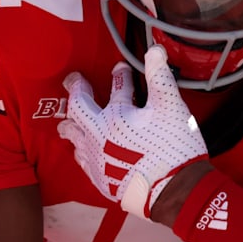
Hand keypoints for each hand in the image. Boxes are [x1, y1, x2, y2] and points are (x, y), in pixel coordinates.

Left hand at [58, 45, 208, 217]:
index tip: (120, 67)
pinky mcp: (101, 180)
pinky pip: (82, 161)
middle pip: (78, 109)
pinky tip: (82, 150)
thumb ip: (160, 77)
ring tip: (68, 120)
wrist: (173, 191)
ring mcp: (97, 160)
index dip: (119, 75)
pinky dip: (80, 150)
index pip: (116, 87)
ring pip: (74, 137)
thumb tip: (154, 50)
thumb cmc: (174, 148)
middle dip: (76, 91)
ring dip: (71, 124)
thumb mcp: (171, 108)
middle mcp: (99, 137)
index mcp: (116, 117)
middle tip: (74, 81)